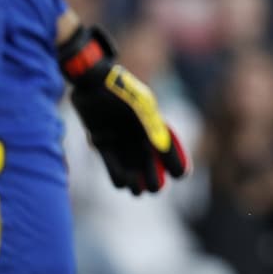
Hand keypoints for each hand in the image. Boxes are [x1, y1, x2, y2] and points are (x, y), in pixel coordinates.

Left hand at [59, 26, 188, 194]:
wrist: (91, 83)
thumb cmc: (119, 91)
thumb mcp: (140, 108)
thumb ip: (152, 128)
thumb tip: (163, 148)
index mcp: (152, 123)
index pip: (168, 146)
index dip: (176, 160)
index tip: (181, 174)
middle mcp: (138, 134)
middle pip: (149, 161)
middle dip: (154, 177)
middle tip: (156, 188)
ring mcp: (120, 139)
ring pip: (131, 166)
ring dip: (135, 180)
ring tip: (137, 191)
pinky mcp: (102, 143)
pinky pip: (111, 164)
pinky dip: (116, 173)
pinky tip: (121, 182)